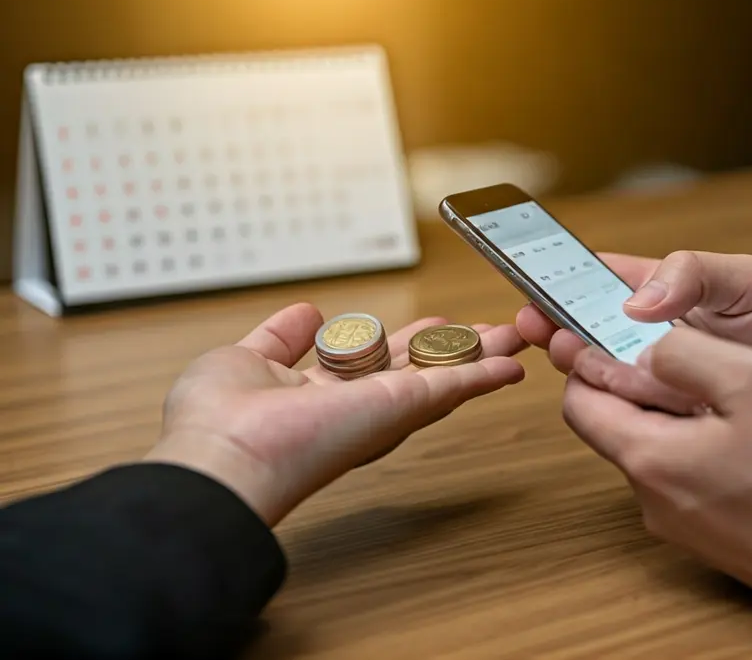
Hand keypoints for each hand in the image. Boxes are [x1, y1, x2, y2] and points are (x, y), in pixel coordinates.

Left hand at [143, 303, 526, 526]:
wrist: (224, 460)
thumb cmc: (215, 425)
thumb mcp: (244, 359)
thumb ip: (279, 338)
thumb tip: (306, 312)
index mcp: (318, 396)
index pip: (374, 365)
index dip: (405, 344)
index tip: (430, 325)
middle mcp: (356, 407)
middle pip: (419, 370)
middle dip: (456, 348)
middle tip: (491, 331)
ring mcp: (382, 410)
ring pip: (444, 376)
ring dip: (483, 355)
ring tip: (516, 337)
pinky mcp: (401, 408)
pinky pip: (453, 386)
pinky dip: (486, 374)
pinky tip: (512, 364)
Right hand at [515, 251, 751, 423]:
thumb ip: (696, 273)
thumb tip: (636, 301)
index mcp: (660, 294)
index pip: (592, 285)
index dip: (556, 290)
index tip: (533, 302)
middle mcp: (649, 341)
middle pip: (584, 337)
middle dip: (562, 338)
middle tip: (555, 341)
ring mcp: (659, 386)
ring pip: (604, 382)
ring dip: (593, 376)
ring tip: (591, 367)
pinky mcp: (672, 429)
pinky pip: (634, 423)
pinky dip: (627, 415)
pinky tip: (630, 407)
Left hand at [561, 327, 751, 655]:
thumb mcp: (750, 378)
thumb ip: (681, 352)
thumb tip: (641, 346)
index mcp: (648, 459)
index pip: (579, 402)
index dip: (592, 357)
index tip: (618, 327)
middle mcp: (654, 502)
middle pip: (618, 428)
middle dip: (638, 382)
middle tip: (683, 349)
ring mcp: (686, 527)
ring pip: (659, 453)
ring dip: (679, 415)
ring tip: (729, 389)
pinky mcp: (719, 540)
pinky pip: (693, 481)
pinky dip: (706, 447)